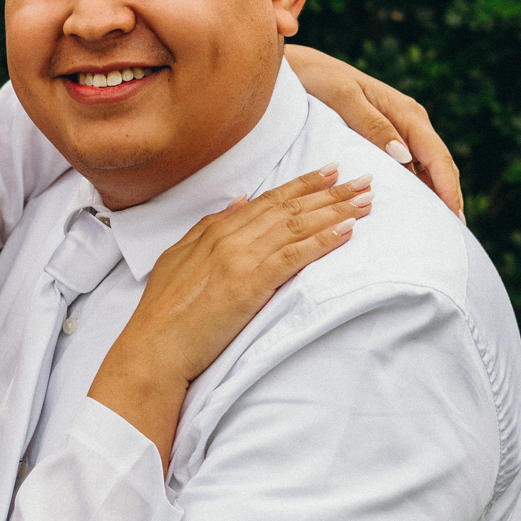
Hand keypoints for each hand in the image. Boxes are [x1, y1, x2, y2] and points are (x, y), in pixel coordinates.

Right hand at [90, 165, 370, 469]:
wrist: (153, 348)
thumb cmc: (162, 312)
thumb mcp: (179, 257)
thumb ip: (209, 226)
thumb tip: (239, 201)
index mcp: (215, 231)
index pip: (268, 200)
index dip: (303, 184)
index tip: (331, 172)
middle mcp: (230, 238)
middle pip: (290, 208)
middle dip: (331, 192)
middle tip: (365, 179)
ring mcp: (240, 260)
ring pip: (297, 226)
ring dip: (336, 212)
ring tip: (366, 202)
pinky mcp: (249, 285)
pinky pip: (294, 257)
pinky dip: (322, 241)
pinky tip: (346, 232)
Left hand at [284, 43, 462, 218]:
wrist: (303, 70)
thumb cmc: (322, 81)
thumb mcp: (344, 99)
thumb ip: (372, 125)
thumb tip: (403, 155)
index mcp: (406, 113)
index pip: (437, 156)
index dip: (448, 187)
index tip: (455, 216)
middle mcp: (410, 122)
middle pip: (439, 165)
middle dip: (448, 197)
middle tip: (454, 234)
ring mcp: (401, 130)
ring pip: (426, 168)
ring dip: (434, 195)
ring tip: (437, 229)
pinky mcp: (387, 138)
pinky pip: (409, 166)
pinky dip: (415, 187)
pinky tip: (412, 208)